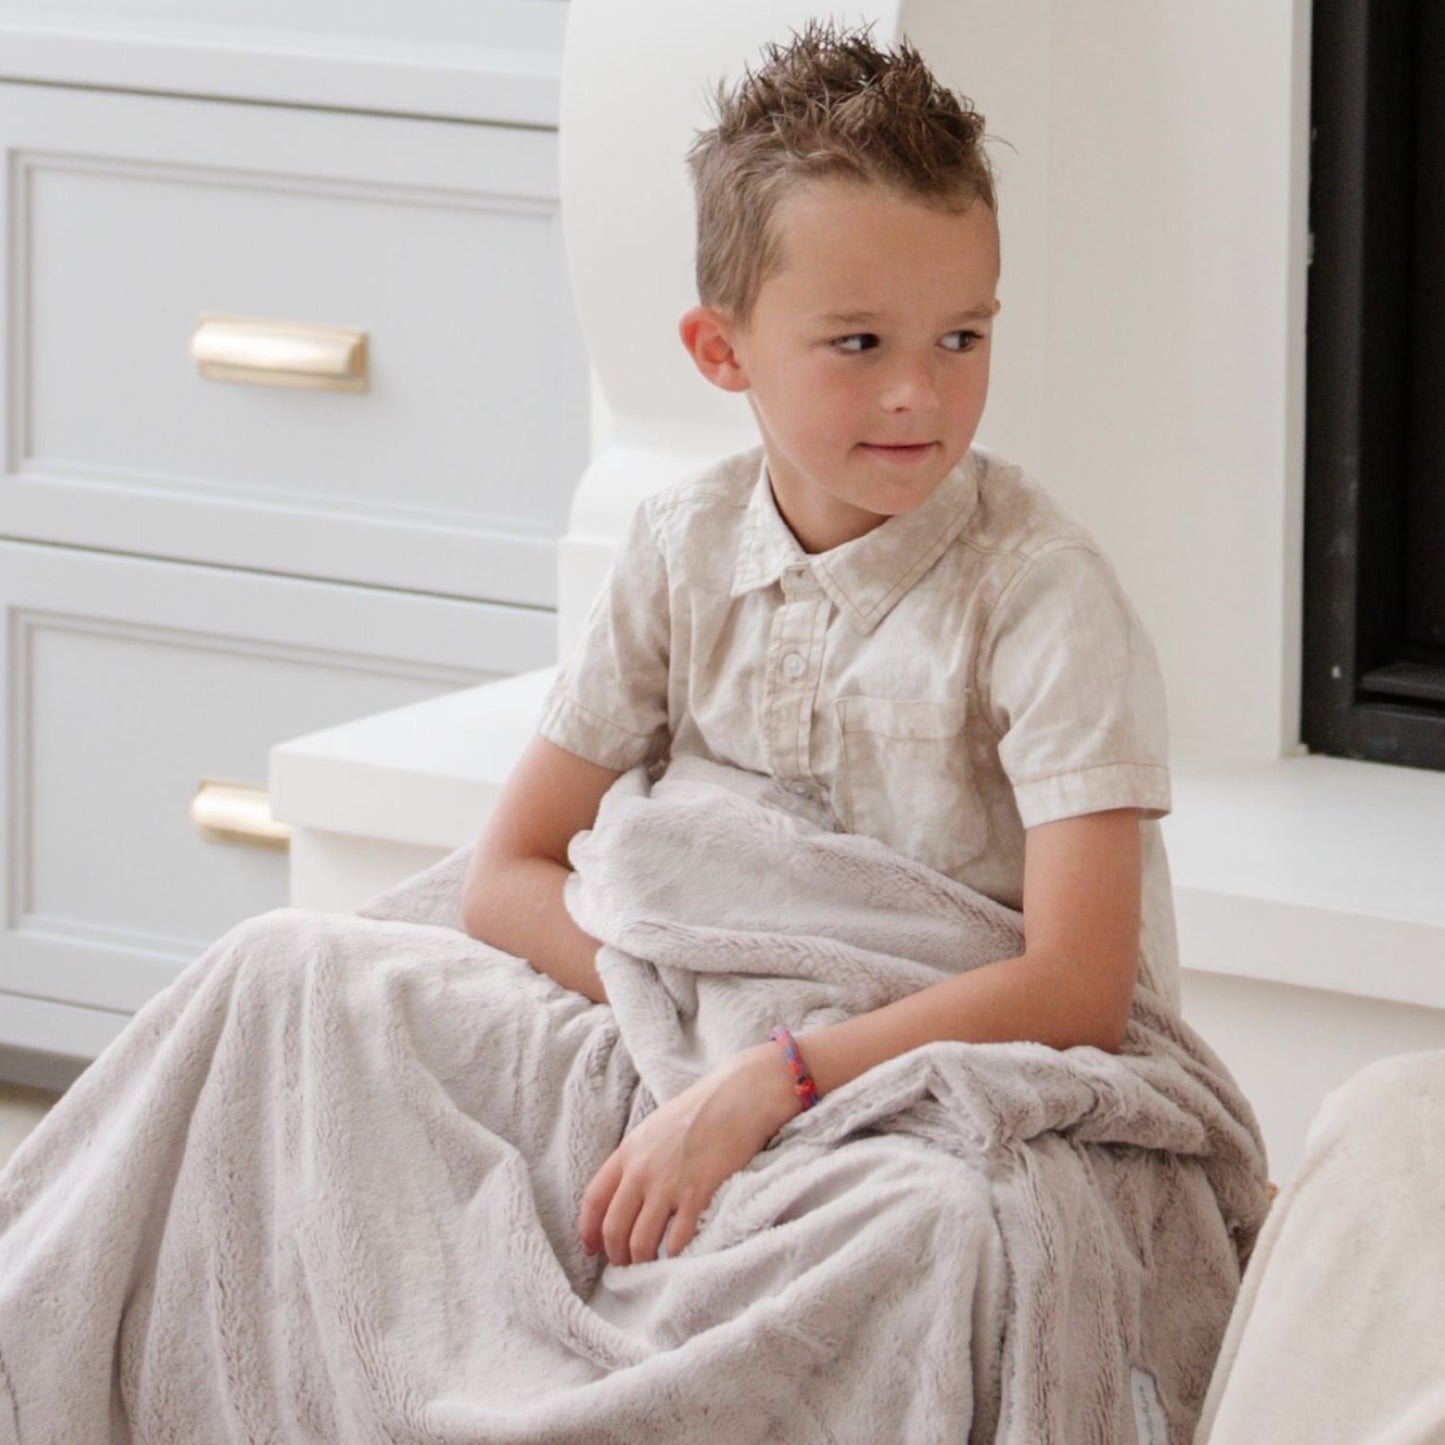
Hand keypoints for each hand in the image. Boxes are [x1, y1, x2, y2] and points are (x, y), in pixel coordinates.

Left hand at [578, 1043, 801, 1265]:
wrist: (738, 1096)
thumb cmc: (701, 1108)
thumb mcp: (655, 1127)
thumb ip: (638, 1157)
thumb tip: (629, 1188)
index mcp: (628, 1151)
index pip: (594, 1200)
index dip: (588, 1230)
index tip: (592, 1247)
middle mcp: (641, 1171)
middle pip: (614, 1228)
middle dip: (616, 1254)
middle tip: (625, 1265)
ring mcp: (668, 1184)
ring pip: (641, 1241)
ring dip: (641, 1262)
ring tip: (649, 1267)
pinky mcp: (697, 1194)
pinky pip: (676, 1239)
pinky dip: (673, 1256)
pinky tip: (677, 1258)